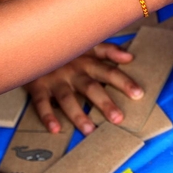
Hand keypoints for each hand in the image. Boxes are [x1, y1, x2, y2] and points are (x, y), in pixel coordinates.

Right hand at [24, 43, 143, 134]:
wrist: (34, 42)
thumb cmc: (67, 47)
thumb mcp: (88, 44)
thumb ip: (109, 50)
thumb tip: (129, 57)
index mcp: (87, 61)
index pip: (109, 72)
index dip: (124, 82)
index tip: (139, 94)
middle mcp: (73, 71)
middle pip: (91, 88)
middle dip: (104, 103)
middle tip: (118, 118)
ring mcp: (55, 79)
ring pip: (67, 98)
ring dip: (78, 114)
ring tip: (90, 130)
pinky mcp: (37, 86)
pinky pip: (41, 103)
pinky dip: (47, 116)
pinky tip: (55, 129)